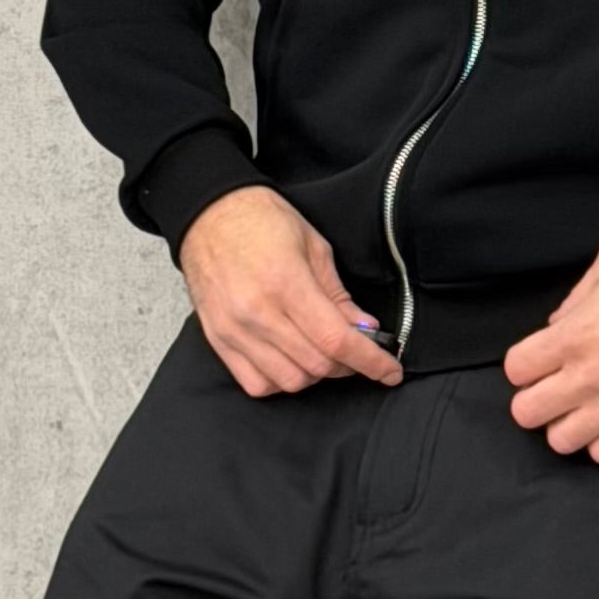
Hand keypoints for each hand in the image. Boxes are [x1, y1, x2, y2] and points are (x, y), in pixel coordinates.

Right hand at [179, 184, 403, 394]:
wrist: (208, 214)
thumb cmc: (260, 221)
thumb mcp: (314, 247)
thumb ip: (339, 295)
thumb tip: (364, 329)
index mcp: (286, 284)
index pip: (336, 340)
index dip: (371, 361)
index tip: (390, 371)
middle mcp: (257, 313)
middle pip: (317, 365)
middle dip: (348, 365)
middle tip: (357, 350)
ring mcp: (235, 331)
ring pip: (289, 380)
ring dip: (316, 374)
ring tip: (322, 352)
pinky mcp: (218, 341)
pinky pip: (256, 384)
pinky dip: (281, 381)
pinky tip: (291, 361)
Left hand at [500, 235, 598, 458]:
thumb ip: (576, 297)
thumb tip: (557, 324)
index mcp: (574, 334)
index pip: (516, 369)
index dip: (523, 365)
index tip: (538, 361)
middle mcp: (590, 374)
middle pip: (527, 413)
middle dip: (534, 399)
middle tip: (553, 387)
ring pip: (561, 441)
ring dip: (565, 425)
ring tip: (580, 408)